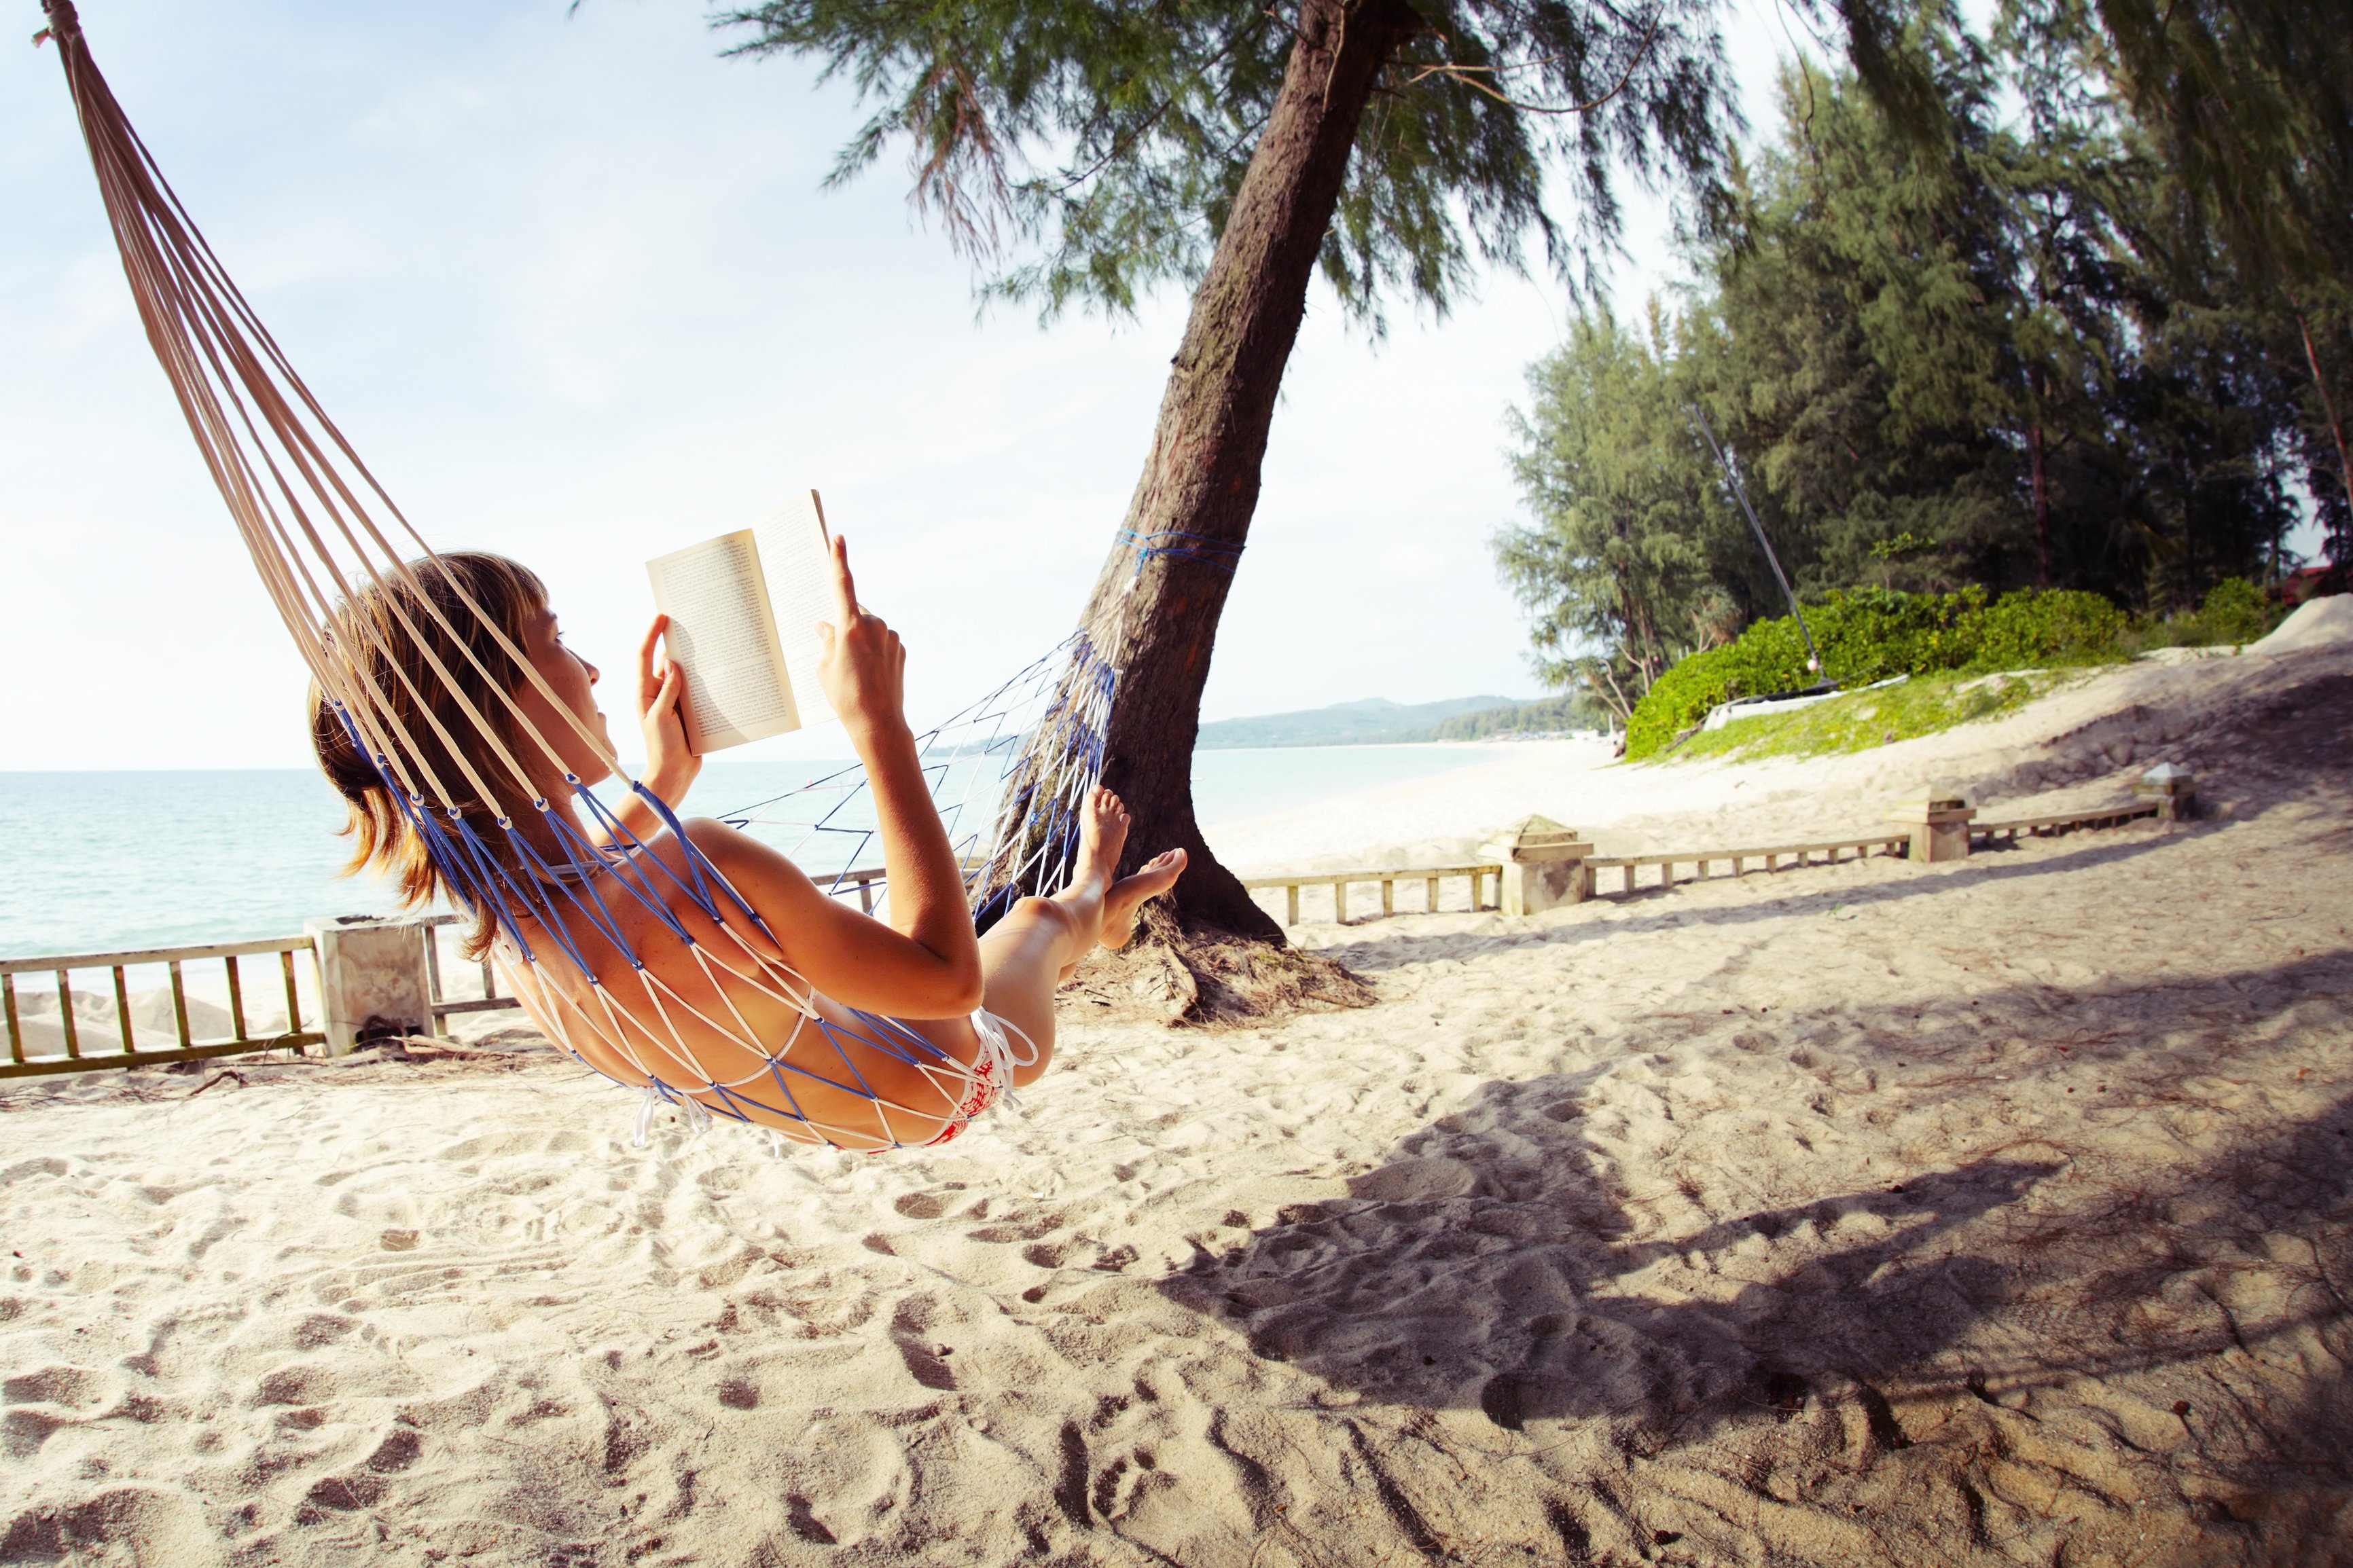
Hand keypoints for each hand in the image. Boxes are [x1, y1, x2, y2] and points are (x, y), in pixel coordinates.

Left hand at [636, 614, 702, 804]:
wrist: (673, 774)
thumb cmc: (662, 747)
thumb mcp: (661, 717)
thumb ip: (667, 690)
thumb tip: (672, 663)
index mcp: (644, 692)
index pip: (645, 656)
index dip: (652, 635)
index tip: (661, 616)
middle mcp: (657, 693)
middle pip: (664, 660)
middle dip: (673, 641)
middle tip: (687, 622)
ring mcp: (672, 701)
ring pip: (682, 673)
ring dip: (692, 659)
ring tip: (705, 642)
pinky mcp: (687, 711)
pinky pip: (695, 690)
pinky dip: (703, 680)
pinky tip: (716, 672)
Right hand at [814, 535, 906, 741]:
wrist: (878, 723)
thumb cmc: (845, 696)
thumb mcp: (824, 668)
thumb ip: (825, 640)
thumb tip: (825, 625)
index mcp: (850, 626)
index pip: (842, 585)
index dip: (838, 560)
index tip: (838, 538)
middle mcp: (874, 625)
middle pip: (853, 612)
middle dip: (844, 625)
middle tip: (837, 656)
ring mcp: (891, 636)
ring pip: (868, 627)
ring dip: (859, 639)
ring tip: (854, 671)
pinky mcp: (901, 648)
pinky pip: (882, 640)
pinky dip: (873, 650)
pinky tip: (869, 673)